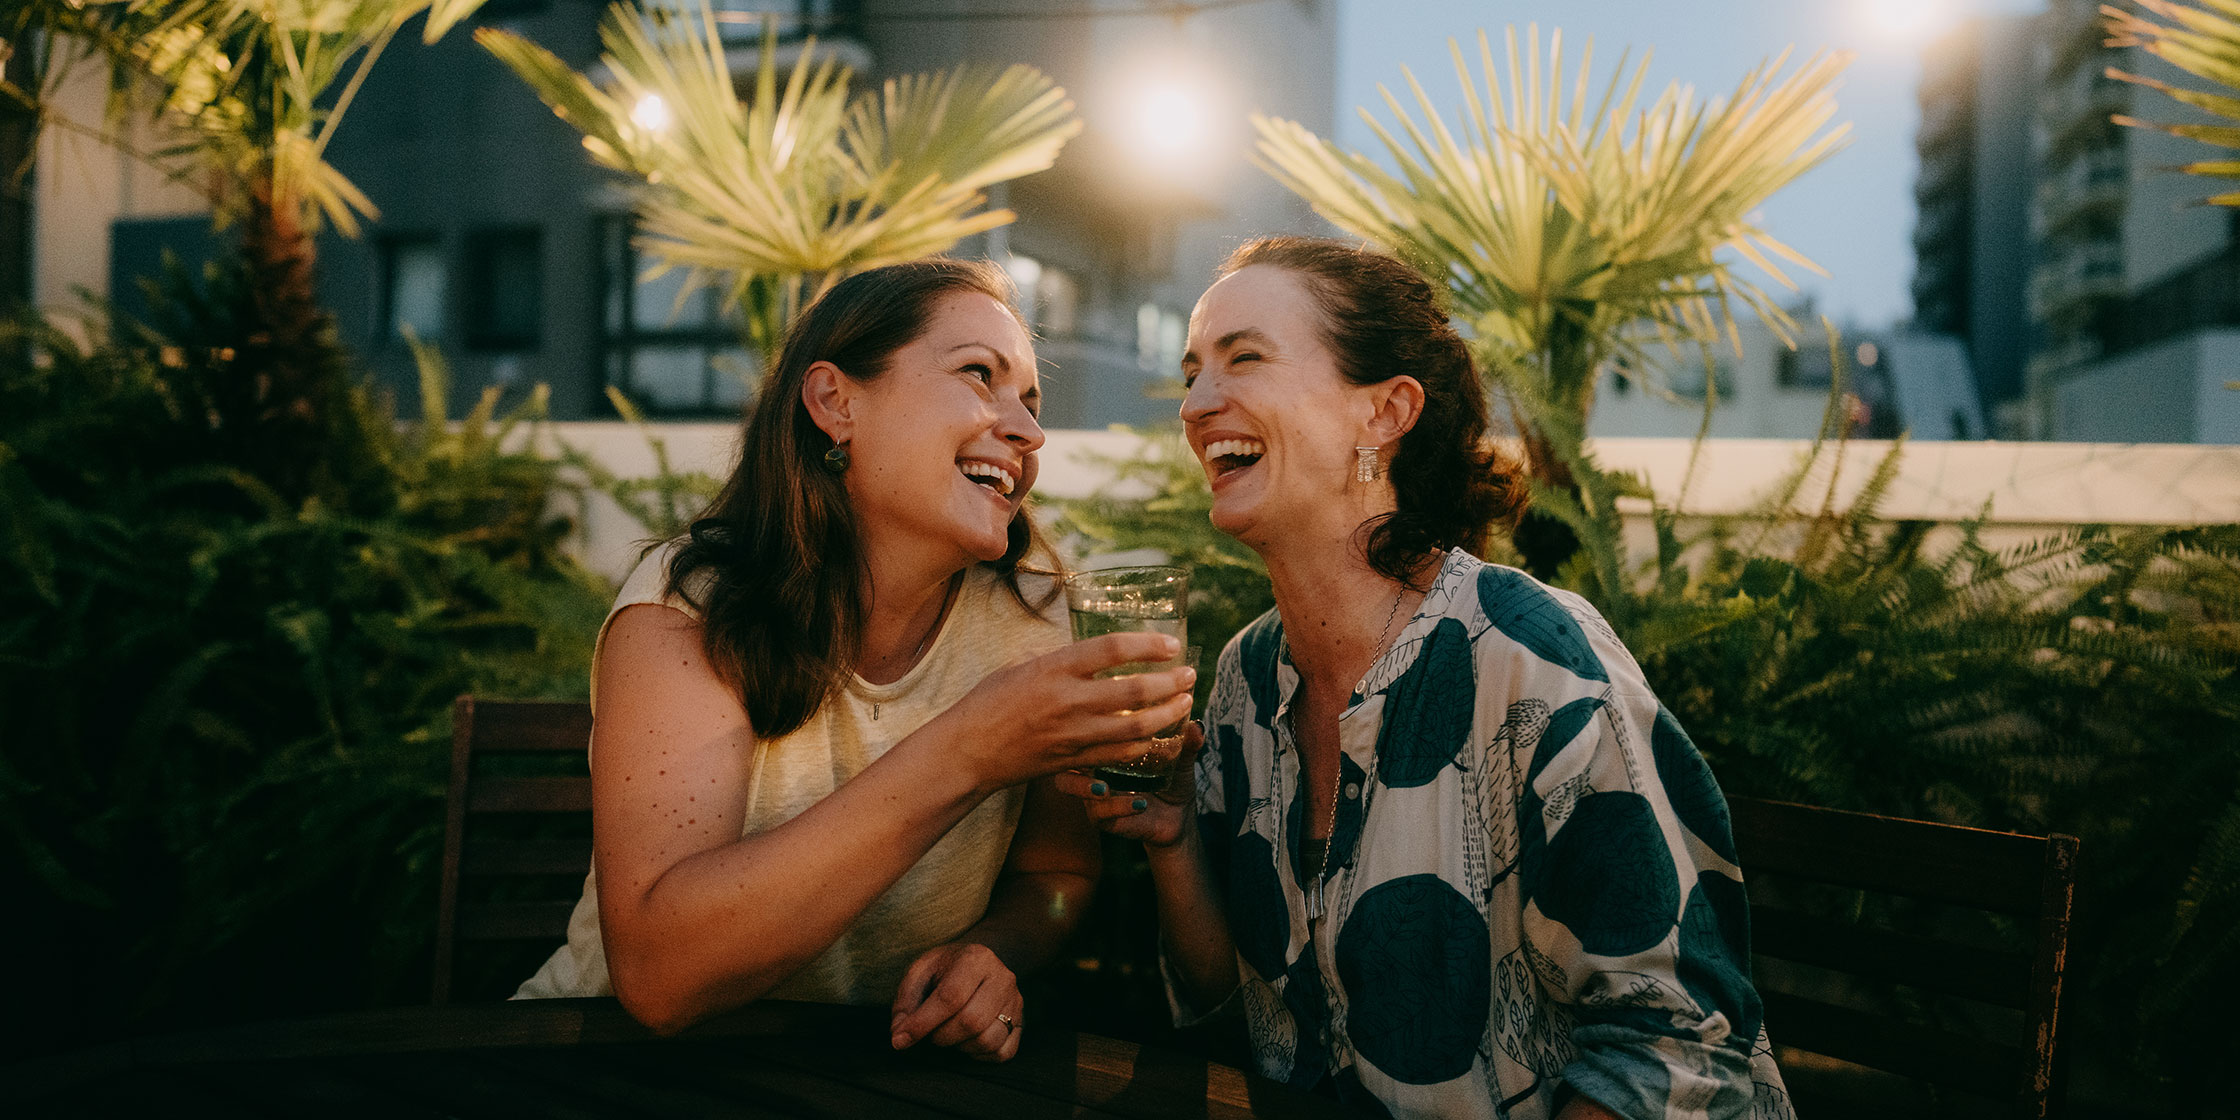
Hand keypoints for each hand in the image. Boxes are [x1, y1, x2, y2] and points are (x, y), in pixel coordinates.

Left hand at [889, 942, 1023, 1062]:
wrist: (979, 961)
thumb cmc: (945, 968)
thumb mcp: (920, 972)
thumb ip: (906, 1002)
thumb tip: (900, 1035)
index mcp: (975, 958)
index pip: (950, 997)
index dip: (922, 1023)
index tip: (900, 1039)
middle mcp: (1002, 978)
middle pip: (971, 1022)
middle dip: (941, 1036)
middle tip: (930, 1033)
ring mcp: (1015, 1001)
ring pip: (988, 1040)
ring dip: (960, 1046)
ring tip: (950, 1033)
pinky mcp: (1021, 1022)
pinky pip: (1003, 1052)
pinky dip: (980, 1055)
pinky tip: (968, 1040)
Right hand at [937, 632, 1194, 791]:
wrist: (968, 751)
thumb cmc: (988, 703)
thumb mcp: (1020, 666)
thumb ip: (1058, 659)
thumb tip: (1088, 654)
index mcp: (1054, 668)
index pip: (1111, 650)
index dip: (1148, 645)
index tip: (1171, 645)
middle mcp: (1067, 700)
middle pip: (1133, 691)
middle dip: (1170, 682)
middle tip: (1189, 674)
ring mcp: (1073, 734)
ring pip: (1135, 727)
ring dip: (1168, 714)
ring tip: (1186, 702)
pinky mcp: (1074, 761)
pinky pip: (1121, 755)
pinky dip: (1148, 746)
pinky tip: (1163, 736)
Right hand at [1051, 721, 1202, 848]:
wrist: (1178, 816)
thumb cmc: (1172, 777)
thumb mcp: (1181, 756)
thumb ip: (1188, 741)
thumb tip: (1196, 726)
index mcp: (1105, 743)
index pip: (1082, 725)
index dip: (1082, 716)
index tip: (1100, 709)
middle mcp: (1092, 765)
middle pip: (1063, 751)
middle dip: (1073, 744)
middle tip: (1096, 742)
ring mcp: (1092, 791)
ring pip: (1068, 783)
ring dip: (1085, 784)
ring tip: (1107, 786)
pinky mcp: (1101, 816)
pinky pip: (1098, 811)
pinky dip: (1117, 806)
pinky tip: (1139, 804)